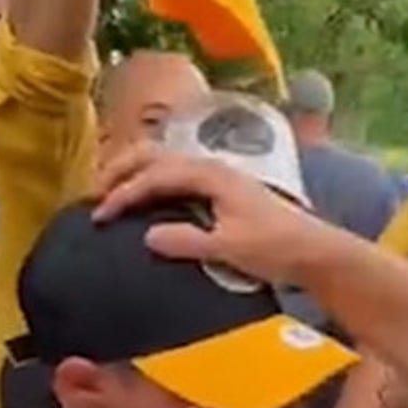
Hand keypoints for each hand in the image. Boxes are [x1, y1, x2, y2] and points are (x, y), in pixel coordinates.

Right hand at [92, 142, 353, 288]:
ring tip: (109, 191)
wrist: (315, 251)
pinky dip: (152, 181)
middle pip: (155, 155)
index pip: (154, 175)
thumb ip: (187, 241)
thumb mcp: (229, 248)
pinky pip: (176, 175)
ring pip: (165, 162)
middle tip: (93, 192)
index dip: (123, 193)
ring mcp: (218, 176)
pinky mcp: (222, 190)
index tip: (100, 215)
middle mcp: (212, 167)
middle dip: (120, 169)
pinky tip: (144, 199)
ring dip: (135, 172)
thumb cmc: (275, 248)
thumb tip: (147, 236)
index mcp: (211, 174)